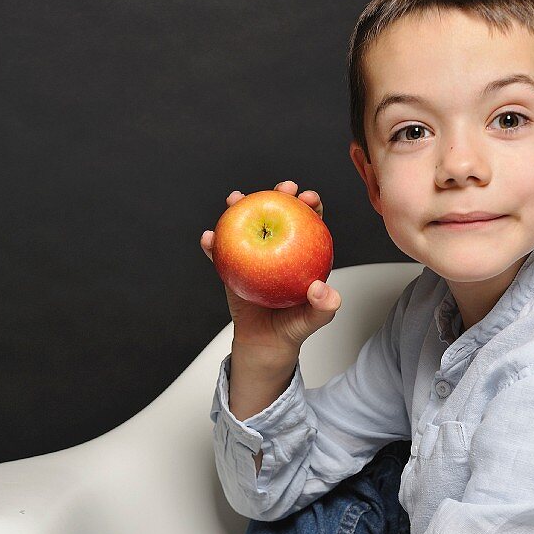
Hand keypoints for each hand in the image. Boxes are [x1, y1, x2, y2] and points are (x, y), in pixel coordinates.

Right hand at [200, 179, 340, 351]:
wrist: (266, 343)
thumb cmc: (292, 328)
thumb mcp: (313, 320)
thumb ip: (323, 308)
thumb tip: (320, 289)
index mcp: (302, 254)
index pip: (310, 223)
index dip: (311, 205)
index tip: (309, 198)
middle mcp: (278, 248)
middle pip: (280, 213)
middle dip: (280, 194)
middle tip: (282, 189)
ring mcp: (254, 254)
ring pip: (247, 224)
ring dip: (239, 207)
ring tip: (235, 199)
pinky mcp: (232, 265)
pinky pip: (220, 252)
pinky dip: (213, 243)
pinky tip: (209, 238)